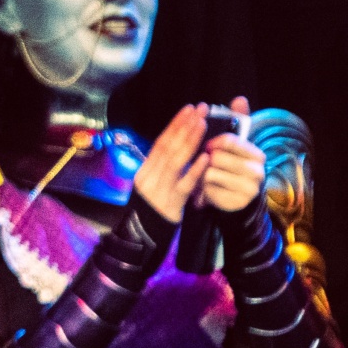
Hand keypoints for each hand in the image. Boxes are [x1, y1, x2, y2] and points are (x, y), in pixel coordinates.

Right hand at [133, 105, 214, 224]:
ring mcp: (158, 190)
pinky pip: (184, 185)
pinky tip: (206, 158)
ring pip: (175, 161)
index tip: (189, 109)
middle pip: (168, 147)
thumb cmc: (152, 211)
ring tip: (204, 124)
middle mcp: (149, 176)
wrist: (141, 238)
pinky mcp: (170, 204)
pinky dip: (195, 170)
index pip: (161, 142)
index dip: (175, 124)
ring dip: (190, 141)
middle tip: (201, 109)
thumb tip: (177, 147)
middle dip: (185, 126)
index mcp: (145, 170)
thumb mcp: (152, 186)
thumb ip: (162, 169)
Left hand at [195, 99, 266, 215]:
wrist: (238, 196)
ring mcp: (248, 190)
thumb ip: (238, 121)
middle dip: (207, 158)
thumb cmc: (233, 164)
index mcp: (258, 155)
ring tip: (205, 174)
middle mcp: (257, 173)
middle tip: (205, 161)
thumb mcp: (236, 143)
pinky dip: (202, 187)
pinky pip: (207, 189)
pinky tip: (206, 186)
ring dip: (202, 172)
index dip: (213, 141)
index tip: (208, 144)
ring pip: (210, 173)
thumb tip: (239, 99)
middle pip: (218, 157)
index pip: (229, 140)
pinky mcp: (235, 203)